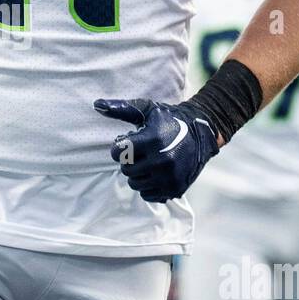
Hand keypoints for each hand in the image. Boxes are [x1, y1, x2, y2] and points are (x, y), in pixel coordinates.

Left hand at [94, 97, 218, 202]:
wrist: (201, 133)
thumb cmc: (169, 120)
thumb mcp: (147, 110)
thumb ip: (121, 109)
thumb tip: (97, 104)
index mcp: (152, 140)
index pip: (118, 152)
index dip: (119, 148)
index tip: (128, 143)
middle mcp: (161, 161)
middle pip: (126, 169)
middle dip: (129, 161)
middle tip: (141, 153)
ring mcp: (169, 177)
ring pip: (135, 184)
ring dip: (138, 174)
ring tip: (149, 162)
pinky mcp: (175, 189)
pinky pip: (147, 194)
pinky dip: (149, 186)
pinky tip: (157, 173)